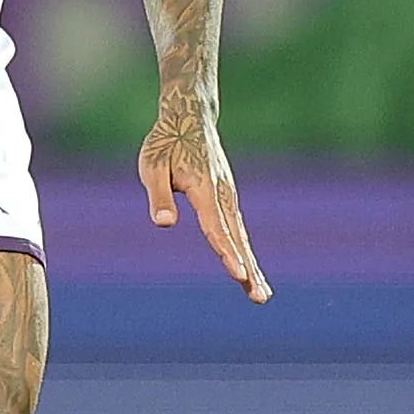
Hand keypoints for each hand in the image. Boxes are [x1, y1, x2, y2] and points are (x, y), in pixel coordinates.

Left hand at [140, 90, 268, 302]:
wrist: (189, 117)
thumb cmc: (166, 143)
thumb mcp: (152, 166)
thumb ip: (159, 196)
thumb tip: (164, 224)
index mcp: (204, 188)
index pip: (216, 227)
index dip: (227, 252)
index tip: (238, 274)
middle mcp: (222, 195)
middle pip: (236, 238)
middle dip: (248, 269)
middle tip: (259, 297)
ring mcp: (228, 196)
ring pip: (241, 236)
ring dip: (251, 266)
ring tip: (260, 295)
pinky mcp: (227, 197)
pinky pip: (238, 229)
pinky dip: (245, 251)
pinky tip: (249, 270)